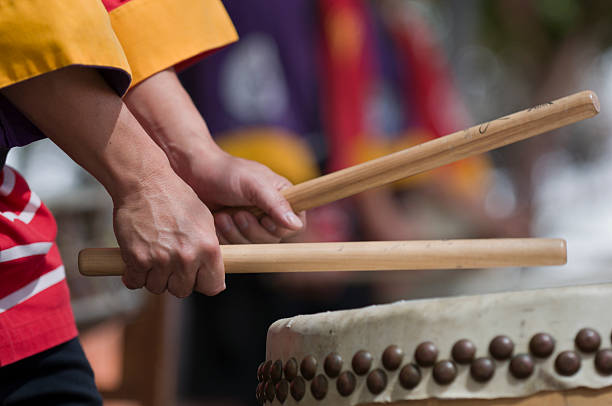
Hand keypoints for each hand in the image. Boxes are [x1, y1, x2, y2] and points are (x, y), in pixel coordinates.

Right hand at [113, 167, 223, 296]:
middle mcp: (186, 257)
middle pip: (182, 290)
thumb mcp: (204, 220)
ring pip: (158, 288)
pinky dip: (134, 274)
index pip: (212, 287)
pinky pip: (135, 282)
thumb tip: (214, 274)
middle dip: (177, 280)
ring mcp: (161, 260)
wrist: (145, 183)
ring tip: (155, 254)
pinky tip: (138, 258)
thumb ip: (209, 249)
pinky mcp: (137, 259)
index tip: (197, 276)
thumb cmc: (175, 197)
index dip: (204, 282)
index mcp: (208, 248)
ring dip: (155, 277)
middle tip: (171, 262)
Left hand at [123, 69, 304, 244]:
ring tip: (223, 215)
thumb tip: (296, 225)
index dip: (278, 227)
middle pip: (273, 240)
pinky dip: (225, 237)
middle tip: (236, 213)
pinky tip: (217, 221)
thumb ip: (276, 203)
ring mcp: (252, 225)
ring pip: (254, 247)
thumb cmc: (224, 172)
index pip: (295, 225)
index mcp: (283, 198)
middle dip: (251, 229)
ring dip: (236, 233)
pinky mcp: (234, 234)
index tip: (262, 217)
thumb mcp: (253, 184)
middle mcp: (271, 213)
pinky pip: (236, 248)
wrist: (192, 173)